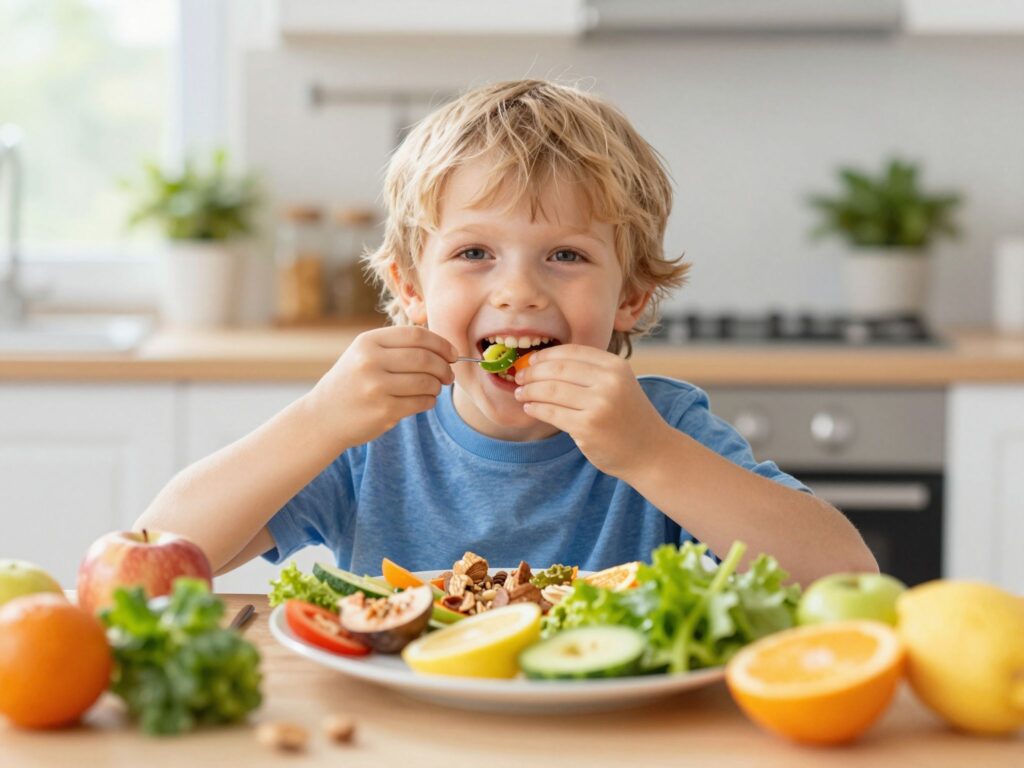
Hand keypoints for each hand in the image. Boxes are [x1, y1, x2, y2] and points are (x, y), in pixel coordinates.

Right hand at [306, 326, 456, 447]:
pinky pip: (421, 402)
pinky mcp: (383, 411)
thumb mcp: (364, 354)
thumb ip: (397, 347)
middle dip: (444, 367)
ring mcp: (376, 387)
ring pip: (426, 381)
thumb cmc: (352, 382)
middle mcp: (370, 362)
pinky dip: (429, 401)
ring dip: (437, 386)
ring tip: (435, 388)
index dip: (441, 344)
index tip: (452, 354)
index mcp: (368, 342)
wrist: (323, 417)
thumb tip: (443, 348)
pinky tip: (424, 400)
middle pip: (424, 358)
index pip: (416, 335)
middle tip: (449, 375)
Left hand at [513, 344, 669, 477]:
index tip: (531, 360)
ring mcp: (599, 405)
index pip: (572, 351)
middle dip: (533, 372)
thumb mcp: (618, 384)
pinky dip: (536, 408)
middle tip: (519, 376)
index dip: (546, 355)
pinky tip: (530, 407)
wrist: (650, 451)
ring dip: (529, 390)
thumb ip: (591, 372)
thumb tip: (544, 362)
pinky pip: (551, 413)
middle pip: (558, 369)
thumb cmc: (628, 417)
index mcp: (616, 366)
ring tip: (520, 393)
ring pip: (550, 390)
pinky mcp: (587, 427)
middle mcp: (609, 382)